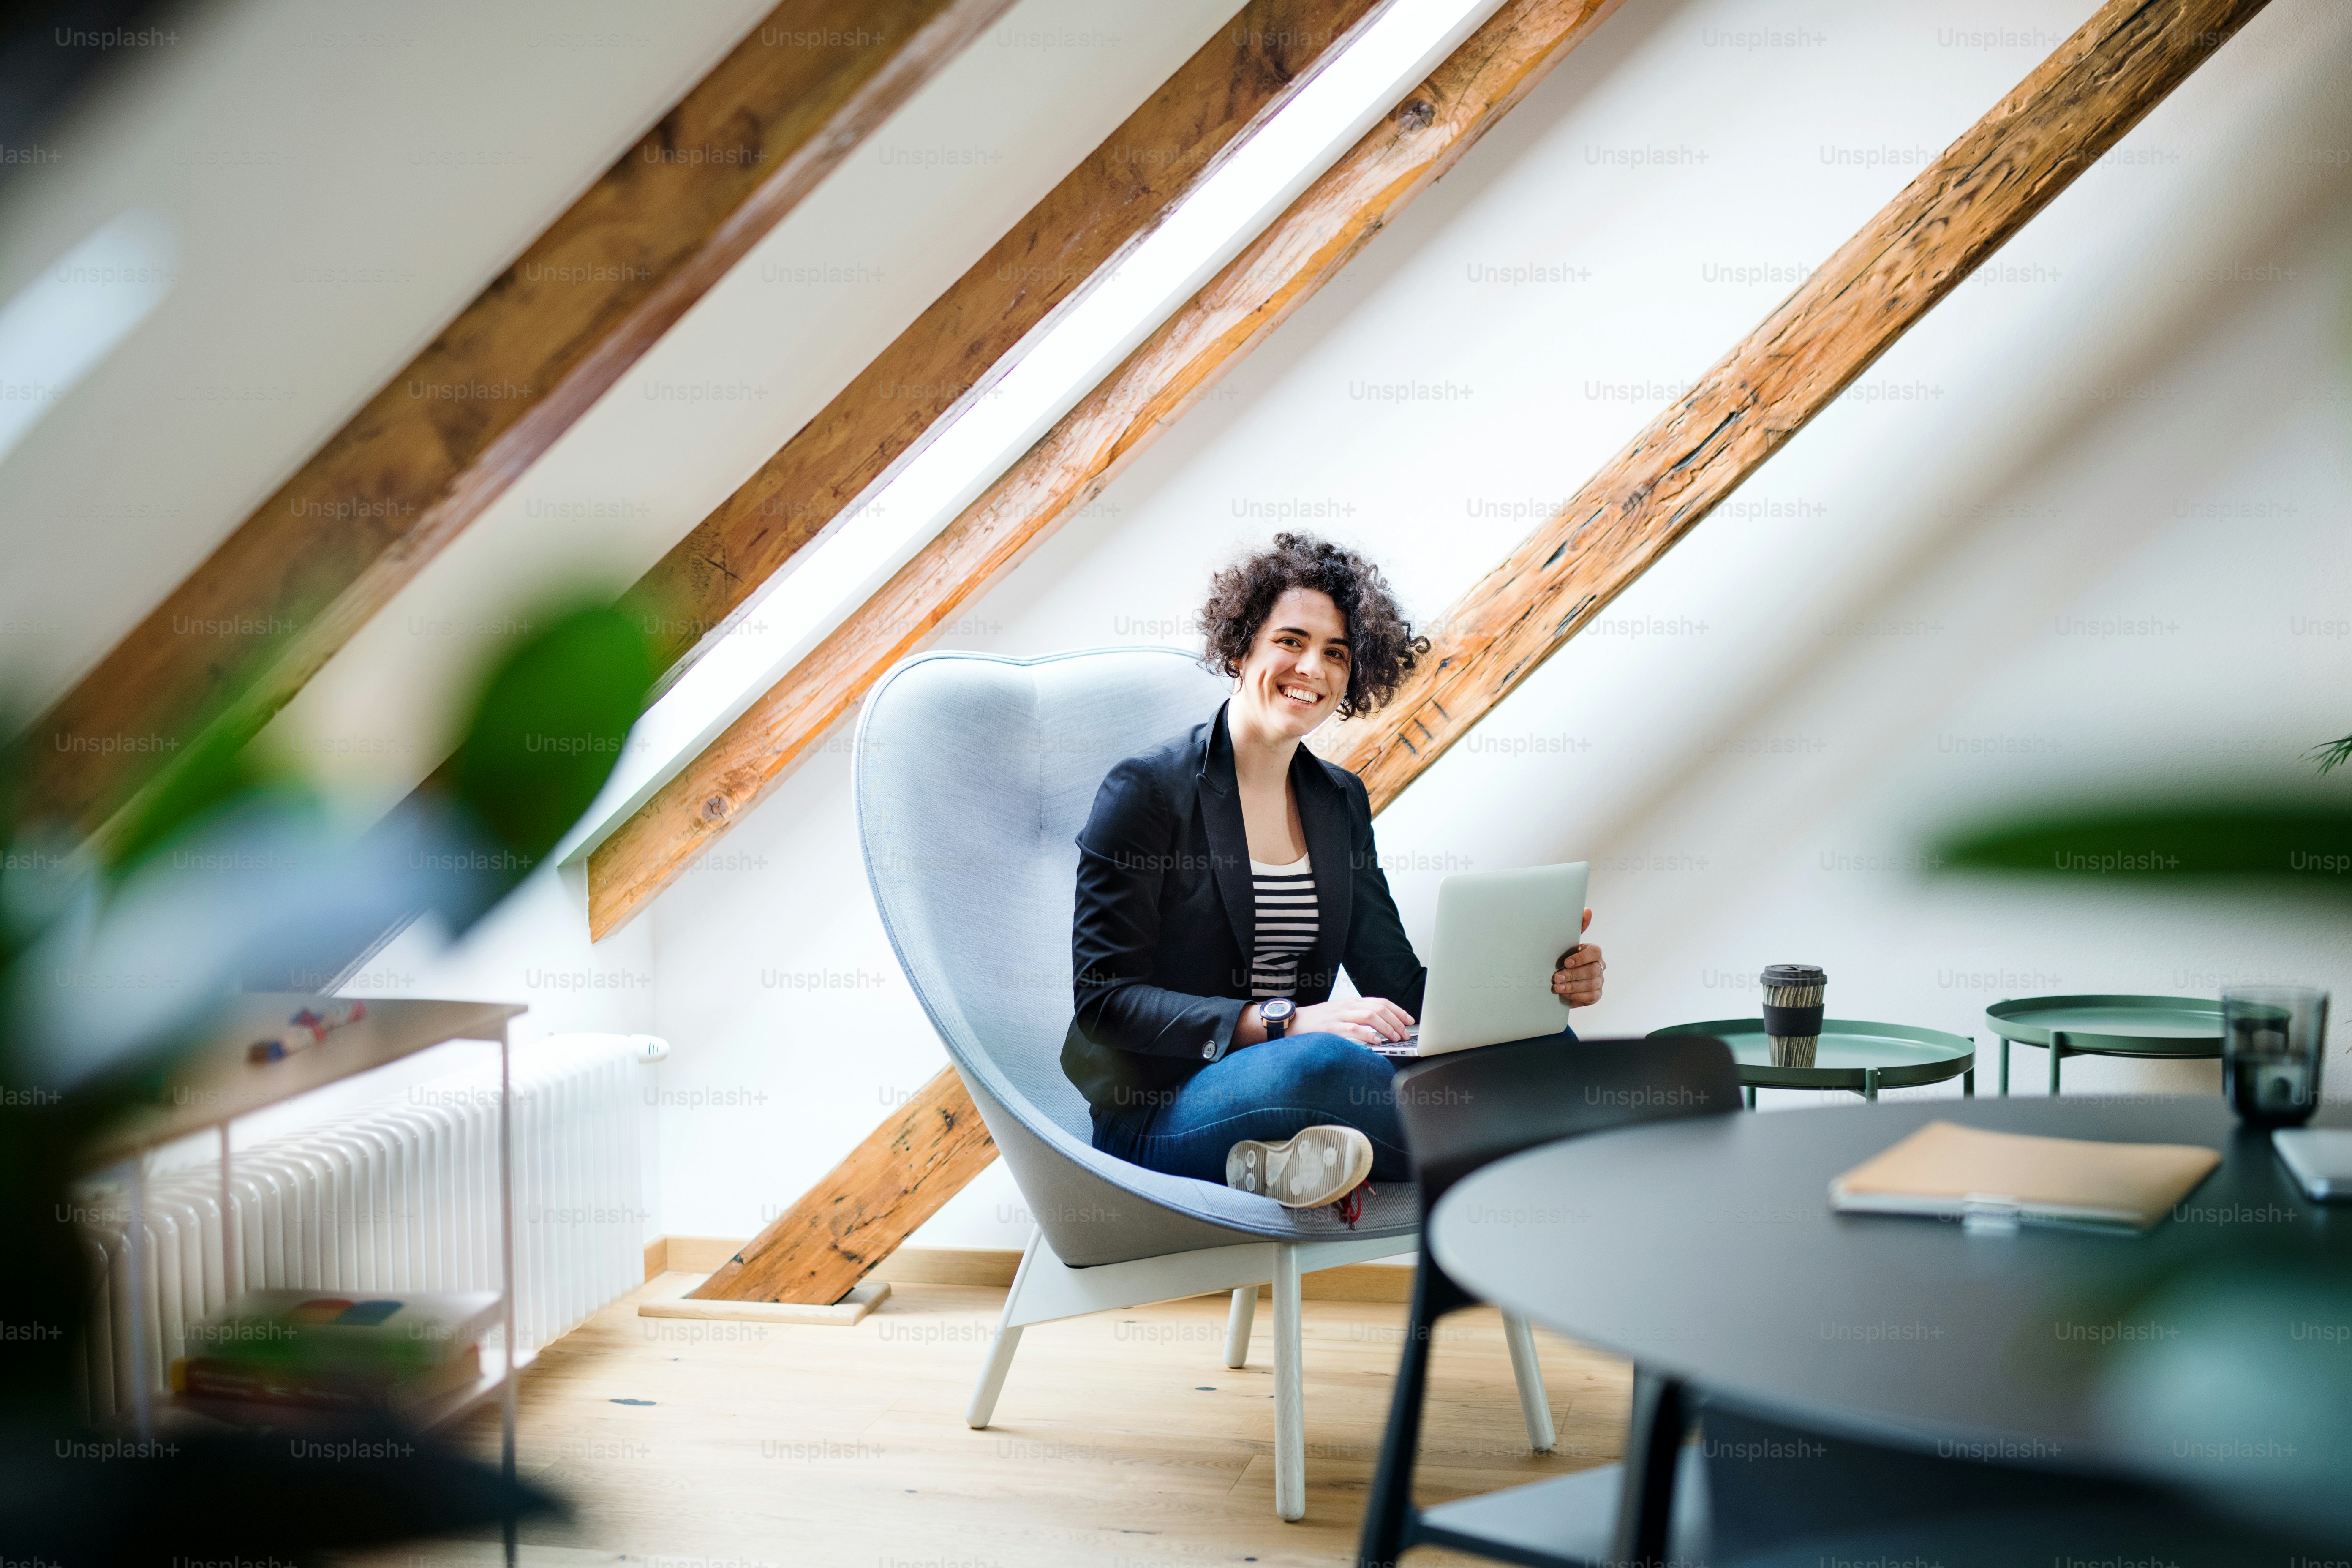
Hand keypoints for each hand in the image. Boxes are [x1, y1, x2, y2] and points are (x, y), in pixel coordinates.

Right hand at [1291, 996, 1414, 1045]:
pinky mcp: (1332, 1027)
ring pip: (1371, 1016)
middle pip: (1379, 1008)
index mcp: (1351, 1002)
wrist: (1292, 1022)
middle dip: (1396, 1021)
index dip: (1397, 1010)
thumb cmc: (1316, 1021)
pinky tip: (1377, 1042)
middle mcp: (1348, 1005)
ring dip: (1387, 1027)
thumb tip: (1379, 1028)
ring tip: (1394, 1038)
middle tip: (1404, 1033)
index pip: (1380, 1002)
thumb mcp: (1339, 1014)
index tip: (1408, 1020)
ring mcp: (1340, 1015)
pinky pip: (1355, 1029)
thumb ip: (1357, 1017)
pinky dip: (1369, 1035)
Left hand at [1552, 907, 1604, 1007]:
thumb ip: (1577, 927)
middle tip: (1556, 977)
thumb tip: (1587, 910)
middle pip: (1592, 971)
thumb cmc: (1564, 956)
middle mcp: (1600, 966)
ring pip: (1592, 985)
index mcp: (1594, 952)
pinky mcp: (1596, 995)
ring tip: (1557, 987)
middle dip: (1573, 975)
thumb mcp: (1567, 942)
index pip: (1595, 952)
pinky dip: (1577, 997)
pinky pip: (1591, 997)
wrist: (1562, 976)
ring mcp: (1599, 981)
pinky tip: (1565, 995)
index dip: (1581, 958)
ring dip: (1573, 987)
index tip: (1565, 962)